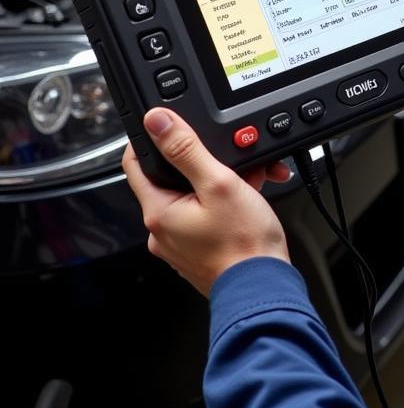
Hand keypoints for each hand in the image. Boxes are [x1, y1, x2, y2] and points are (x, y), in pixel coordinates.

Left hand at [122, 107, 292, 296]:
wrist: (264, 285)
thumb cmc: (244, 244)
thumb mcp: (219, 183)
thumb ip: (186, 150)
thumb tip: (157, 121)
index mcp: (158, 211)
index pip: (135, 162)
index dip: (151, 138)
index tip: (169, 126)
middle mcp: (163, 229)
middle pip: (171, 179)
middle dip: (203, 162)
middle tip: (228, 158)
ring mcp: (181, 242)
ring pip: (194, 197)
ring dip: (221, 183)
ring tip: (248, 184)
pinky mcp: (199, 250)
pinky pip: (206, 216)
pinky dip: (226, 204)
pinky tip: (248, 201)